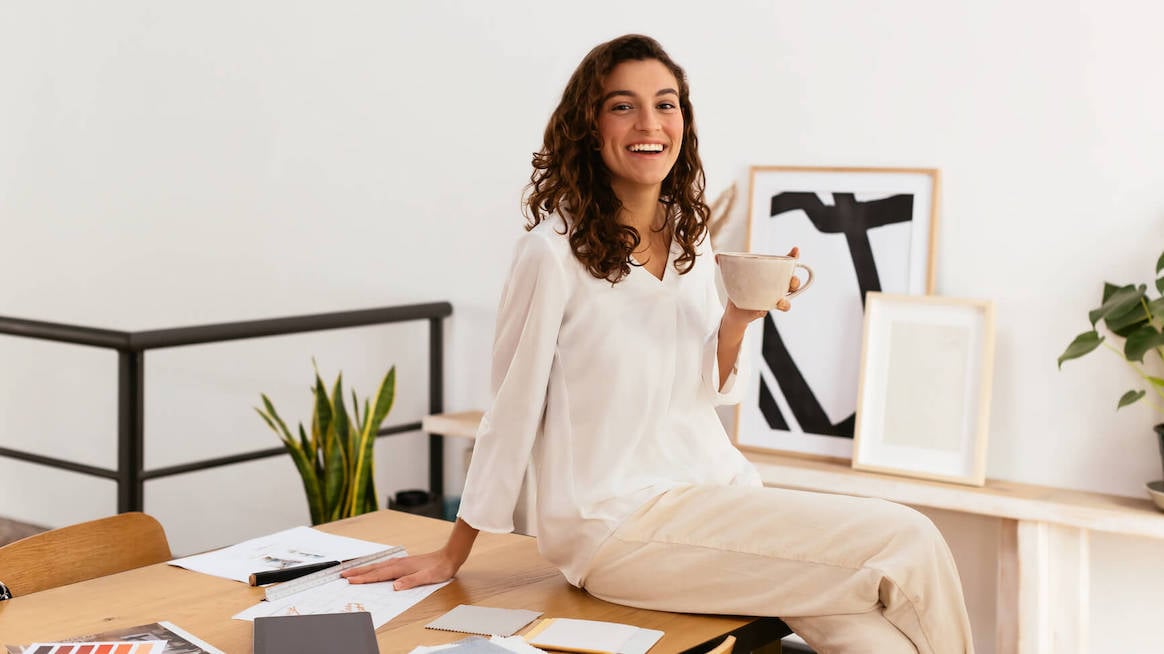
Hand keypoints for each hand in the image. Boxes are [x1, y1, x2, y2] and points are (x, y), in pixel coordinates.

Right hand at [341, 549, 459, 590]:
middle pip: (374, 568)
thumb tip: (395, 586)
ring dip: (364, 569)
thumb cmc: (439, 568)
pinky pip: (384, 565)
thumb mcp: (427, 577)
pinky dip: (375, 567)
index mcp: (401, 567)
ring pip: (378, 566)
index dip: (363, 578)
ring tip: (352, 571)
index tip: (350, 580)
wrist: (449, 557)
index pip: (378, 574)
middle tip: (343, 574)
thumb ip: (410, 581)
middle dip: (358, 572)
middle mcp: (398, 563)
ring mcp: (400, 561)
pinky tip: (374, 568)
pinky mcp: (404, 562)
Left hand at [717, 247, 801, 330]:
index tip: (795, 250)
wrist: (733, 309)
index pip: (788, 264)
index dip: (794, 257)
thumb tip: (717, 256)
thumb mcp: (734, 273)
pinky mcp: (763, 311)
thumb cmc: (739, 287)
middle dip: (795, 281)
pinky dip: (764, 310)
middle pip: (793, 284)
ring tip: (779, 302)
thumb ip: (727, 264)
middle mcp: (777, 288)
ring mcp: (773, 301)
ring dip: (785, 302)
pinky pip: (768, 311)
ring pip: (786, 302)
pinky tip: (761, 309)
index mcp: (773, 275)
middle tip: (791, 280)